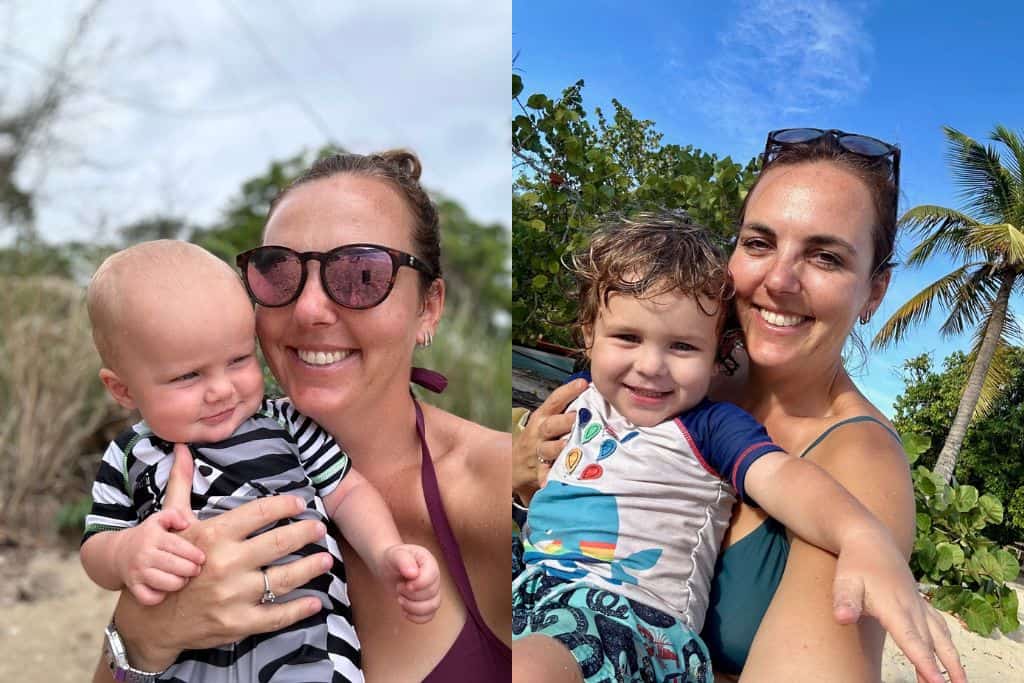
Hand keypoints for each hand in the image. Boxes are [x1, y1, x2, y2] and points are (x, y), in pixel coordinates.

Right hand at [111, 444, 332, 671]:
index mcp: (213, 535)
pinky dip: (299, 609)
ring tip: (327, 559)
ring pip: (284, 578)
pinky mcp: (237, 623)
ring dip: (311, 567)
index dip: (285, 506)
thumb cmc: (170, 563)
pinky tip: (316, 600)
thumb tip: (180, 448)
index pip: (260, 512)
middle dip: (305, 533)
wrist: (151, 618)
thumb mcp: (172, 522)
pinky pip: (276, 615)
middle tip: (320, 528)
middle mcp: (225, 563)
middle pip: (279, 543)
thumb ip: (181, 483)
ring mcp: (233, 596)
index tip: (301, 504)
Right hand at [114, 508, 204, 605]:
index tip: (201, 558)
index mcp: (153, 538)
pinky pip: (150, 598)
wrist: (117, 553)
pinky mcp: (133, 587)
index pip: (178, 546)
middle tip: (195, 569)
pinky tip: (166, 589)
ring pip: (166, 583)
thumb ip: (174, 515)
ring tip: (183, 578)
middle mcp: (144, 555)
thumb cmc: (145, 537)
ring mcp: (138, 573)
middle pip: (175, 566)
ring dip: (179, 583)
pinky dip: (160, 596)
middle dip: (191, 569)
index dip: (194, 554)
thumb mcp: (158, 519)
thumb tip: (185, 524)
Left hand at [382, 544, 441, 623]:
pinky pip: (429, 616)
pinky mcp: (426, 603)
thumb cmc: (392, 560)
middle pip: (432, 593)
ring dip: (413, 607)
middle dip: (411, 594)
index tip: (403, 584)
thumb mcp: (394, 555)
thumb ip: (403, 560)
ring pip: (433, 606)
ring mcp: (432, 590)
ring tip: (400, 599)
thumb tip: (413, 573)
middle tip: (398, 588)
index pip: (432, 575)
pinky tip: (404, 611)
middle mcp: (434, 576)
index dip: (419, 584)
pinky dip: (416, 617)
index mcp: (428, 561)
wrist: (387, 568)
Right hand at [513, 378, 585, 497]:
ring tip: (569, 446)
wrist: (512, 462)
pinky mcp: (538, 471)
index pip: (555, 400)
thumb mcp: (546, 420)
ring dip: (559, 447)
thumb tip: (593, 394)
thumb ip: (565, 410)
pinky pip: (543, 474)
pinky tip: (551, 481)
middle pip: (551, 425)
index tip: (583, 384)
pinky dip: (547, 478)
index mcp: (543, 416)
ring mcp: (538, 452)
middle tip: (577, 418)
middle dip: (564, 421)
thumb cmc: (538, 437)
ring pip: (548, 449)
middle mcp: (539, 432)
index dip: (569, 391)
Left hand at [832, 532, 966, 682]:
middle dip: (945, 668)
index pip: (911, 640)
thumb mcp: (843, 581)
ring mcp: (918, 604)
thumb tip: (841, 618)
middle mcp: (912, 607)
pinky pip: (939, 625)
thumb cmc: (855, 563)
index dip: (924, 662)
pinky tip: (948, 654)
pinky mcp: (919, 601)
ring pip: (940, 635)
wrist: (870, 539)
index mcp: (894, 607)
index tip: (936, 682)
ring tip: (958, 681)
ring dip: (951, 658)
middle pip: (931, 643)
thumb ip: (844, 601)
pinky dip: (946, 642)